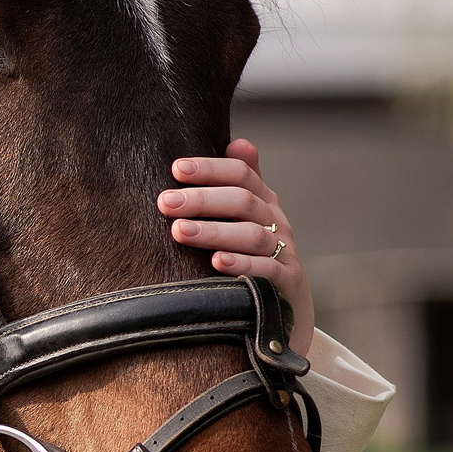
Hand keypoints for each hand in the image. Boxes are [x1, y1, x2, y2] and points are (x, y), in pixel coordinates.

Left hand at [158, 138, 313, 352]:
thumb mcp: (248, 218)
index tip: (175, 169)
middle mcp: (276, 223)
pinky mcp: (286, 283)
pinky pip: (266, 271)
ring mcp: (284, 252)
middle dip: (202, 200)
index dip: (210, 169)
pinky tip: (217, 263)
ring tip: (179, 231)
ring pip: (251, 236)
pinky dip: (242, 266)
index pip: (241, 175)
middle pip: (243, 202)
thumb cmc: (254, 255)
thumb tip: (238, 142)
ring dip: (214, 232)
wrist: (286, 309)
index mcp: (262, 202)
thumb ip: (241, 183)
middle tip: (165, 202)